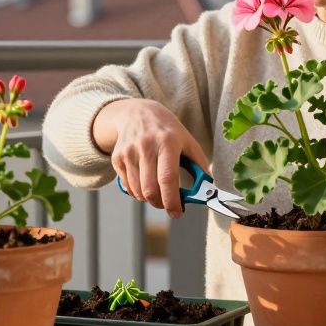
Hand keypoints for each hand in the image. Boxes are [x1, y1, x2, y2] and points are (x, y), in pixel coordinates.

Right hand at [93, 99, 209, 217]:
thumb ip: (199, 165)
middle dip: (161, 204)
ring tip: (157, 193)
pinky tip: (145, 184)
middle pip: (150, 189)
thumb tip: (207, 189)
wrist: (138, 113)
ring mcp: (129, 152)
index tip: (177, 212)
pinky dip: (137, 193)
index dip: (173, 200)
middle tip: (168, 205)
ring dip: (149, 200)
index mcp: (167, 142)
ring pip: (138, 191)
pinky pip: (127, 187)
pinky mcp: (117, 158)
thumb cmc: (167, 131)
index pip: (167, 178)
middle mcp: (146, 146)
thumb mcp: (187, 141)